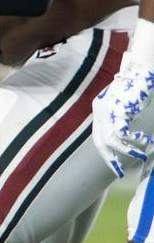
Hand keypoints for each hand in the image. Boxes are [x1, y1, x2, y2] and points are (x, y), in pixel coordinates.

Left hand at [95, 55, 153, 175]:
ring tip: (140, 157)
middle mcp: (100, 111)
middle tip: (118, 173)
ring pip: (112, 141)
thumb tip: (126, 132)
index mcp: (100, 108)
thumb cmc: (136, 84)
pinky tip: (145, 140)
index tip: (113, 162)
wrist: (139, 70)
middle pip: (100, 141)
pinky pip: (123, 133)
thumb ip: (122, 115)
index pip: (98, 135)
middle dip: (110, 158)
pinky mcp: (119, 111)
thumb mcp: (125, 102)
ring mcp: (108, 111)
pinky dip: (134, 140)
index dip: (105, 150)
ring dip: (126, 152)